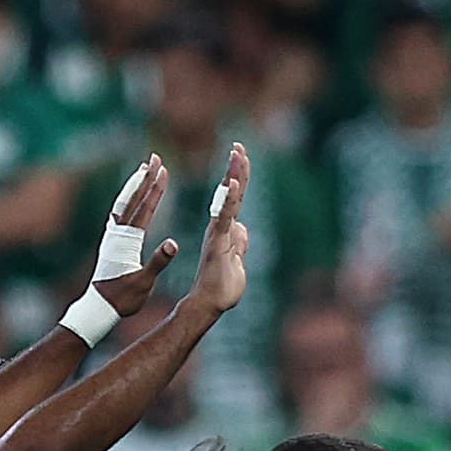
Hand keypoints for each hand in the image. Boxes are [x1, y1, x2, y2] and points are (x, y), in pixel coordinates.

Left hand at [89, 153, 180, 314]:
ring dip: (135, 184)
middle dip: (145, 177)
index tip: (163, 170)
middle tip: (155, 157)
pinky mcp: (110, 241)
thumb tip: (173, 244)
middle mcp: (117, 233)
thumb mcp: (143, 283)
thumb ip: (158, 262)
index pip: (144, 209)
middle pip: (133, 198)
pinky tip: (131, 196)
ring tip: (145, 169)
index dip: (155, 189)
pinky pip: (119, 212)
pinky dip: (127, 199)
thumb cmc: (121, 299)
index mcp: (127, 241)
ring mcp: (111, 236)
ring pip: (124, 202)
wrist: (98, 307)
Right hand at [189, 142, 253, 312]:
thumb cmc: (221, 288)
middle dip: (237, 168)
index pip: (236, 199)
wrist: (208, 304)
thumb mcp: (237, 262)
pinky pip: (224, 215)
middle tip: (238, 146)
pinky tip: (232, 182)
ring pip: (229, 199)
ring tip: (237, 153)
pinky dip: (229, 199)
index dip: (239, 178)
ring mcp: (219, 233)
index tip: (240, 156)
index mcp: (226, 231)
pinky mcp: (218, 240)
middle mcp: (221, 227)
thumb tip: (242, 228)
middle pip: (233, 193)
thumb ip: (240, 244)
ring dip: (234, 176)